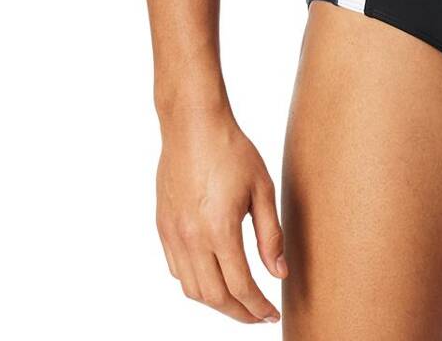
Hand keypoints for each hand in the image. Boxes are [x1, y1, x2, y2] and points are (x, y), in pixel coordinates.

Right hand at [156, 111, 288, 322]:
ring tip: (239, 301)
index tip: (272, 314)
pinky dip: (196, 283)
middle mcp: (191, 239)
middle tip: (258, 315)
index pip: (240, 287)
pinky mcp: (163, 227)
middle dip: (239, 313)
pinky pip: (177, 270)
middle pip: (214, 297)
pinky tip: (213, 277)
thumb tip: (278, 273)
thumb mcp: (262, 189)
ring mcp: (173, 235)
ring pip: (192, 289)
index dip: (257, 307)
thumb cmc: (232, 150)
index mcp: (219, 230)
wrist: (193, 125)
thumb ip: (271, 235)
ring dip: (216, 302)